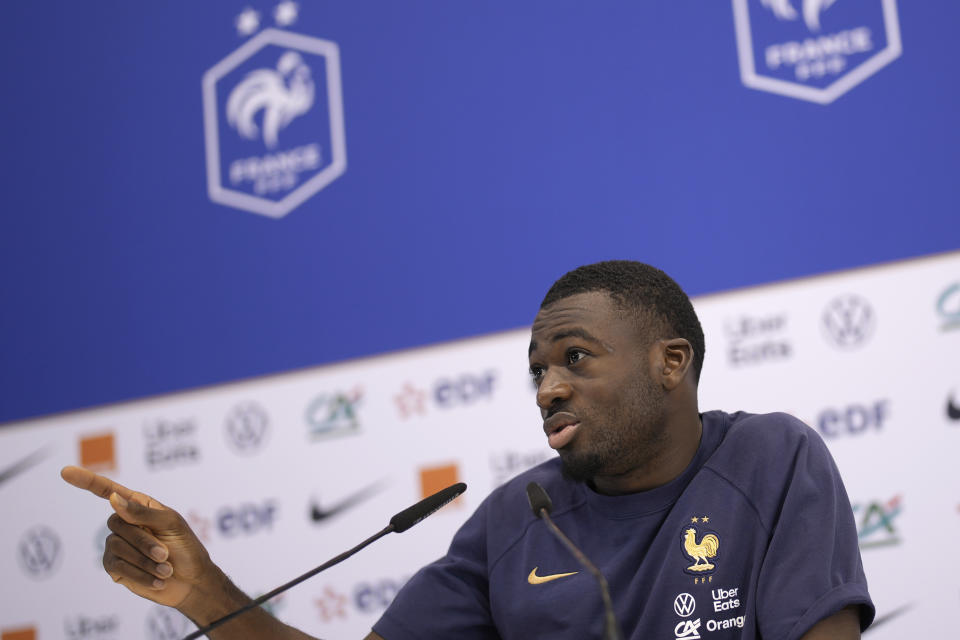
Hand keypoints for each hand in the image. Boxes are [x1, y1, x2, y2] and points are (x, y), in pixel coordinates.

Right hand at [61, 466, 214, 609]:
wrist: (192, 580)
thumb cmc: (186, 546)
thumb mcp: (171, 524)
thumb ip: (142, 512)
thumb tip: (112, 498)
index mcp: (138, 505)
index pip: (107, 491)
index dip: (86, 481)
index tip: (65, 471)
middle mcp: (125, 523)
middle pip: (117, 524)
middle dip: (144, 542)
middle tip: (165, 554)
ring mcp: (117, 546)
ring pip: (117, 548)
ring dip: (145, 561)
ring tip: (166, 569)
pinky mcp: (115, 568)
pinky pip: (118, 568)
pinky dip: (141, 575)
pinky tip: (158, 580)